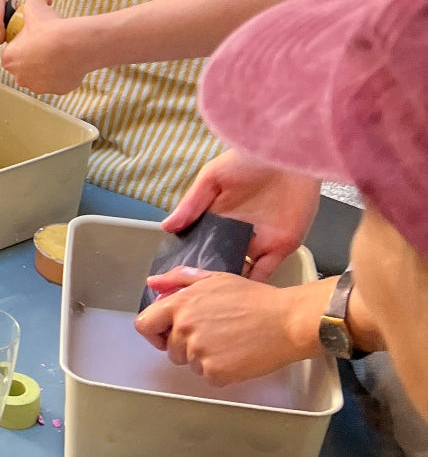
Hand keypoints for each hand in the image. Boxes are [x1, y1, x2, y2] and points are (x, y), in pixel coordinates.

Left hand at [0, 0, 93, 94]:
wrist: (76, 44)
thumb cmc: (52, 28)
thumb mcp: (36, 5)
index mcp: (9, 59)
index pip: (12, 52)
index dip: (23, 44)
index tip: (33, 38)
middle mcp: (20, 77)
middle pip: (23, 67)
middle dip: (32, 58)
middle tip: (46, 46)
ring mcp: (39, 86)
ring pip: (39, 76)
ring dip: (46, 68)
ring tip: (58, 53)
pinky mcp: (57, 91)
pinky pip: (56, 82)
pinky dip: (60, 74)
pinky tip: (67, 62)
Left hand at [134, 269, 320, 384]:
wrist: (286, 321)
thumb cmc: (254, 298)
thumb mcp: (215, 278)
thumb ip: (179, 279)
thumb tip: (152, 284)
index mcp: (179, 305)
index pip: (144, 325)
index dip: (154, 331)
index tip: (168, 333)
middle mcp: (183, 329)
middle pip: (170, 348)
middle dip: (186, 345)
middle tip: (214, 334)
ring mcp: (198, 352)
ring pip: (189, 363)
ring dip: (204, 358)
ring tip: (229, 343)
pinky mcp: (215, 372)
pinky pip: (207, 377)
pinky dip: (220, 371)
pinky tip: (237, 356)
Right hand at [165, 150, 319, 281]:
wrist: (289, 156)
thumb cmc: (248, 161)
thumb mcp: (212, 178)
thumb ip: (191, 204)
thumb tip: (166, 227)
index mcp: (218, 217)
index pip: (200, 242)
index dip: (189, 257)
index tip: (174, 275)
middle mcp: (237, 232)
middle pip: (220, 260)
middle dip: (208, 276)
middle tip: (192, 295)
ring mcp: (259, 242)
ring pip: (241, 269)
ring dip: (229, 282)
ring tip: (213, 299)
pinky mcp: (281, 247)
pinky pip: (266, 271)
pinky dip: (254, 283)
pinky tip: (239, 294)